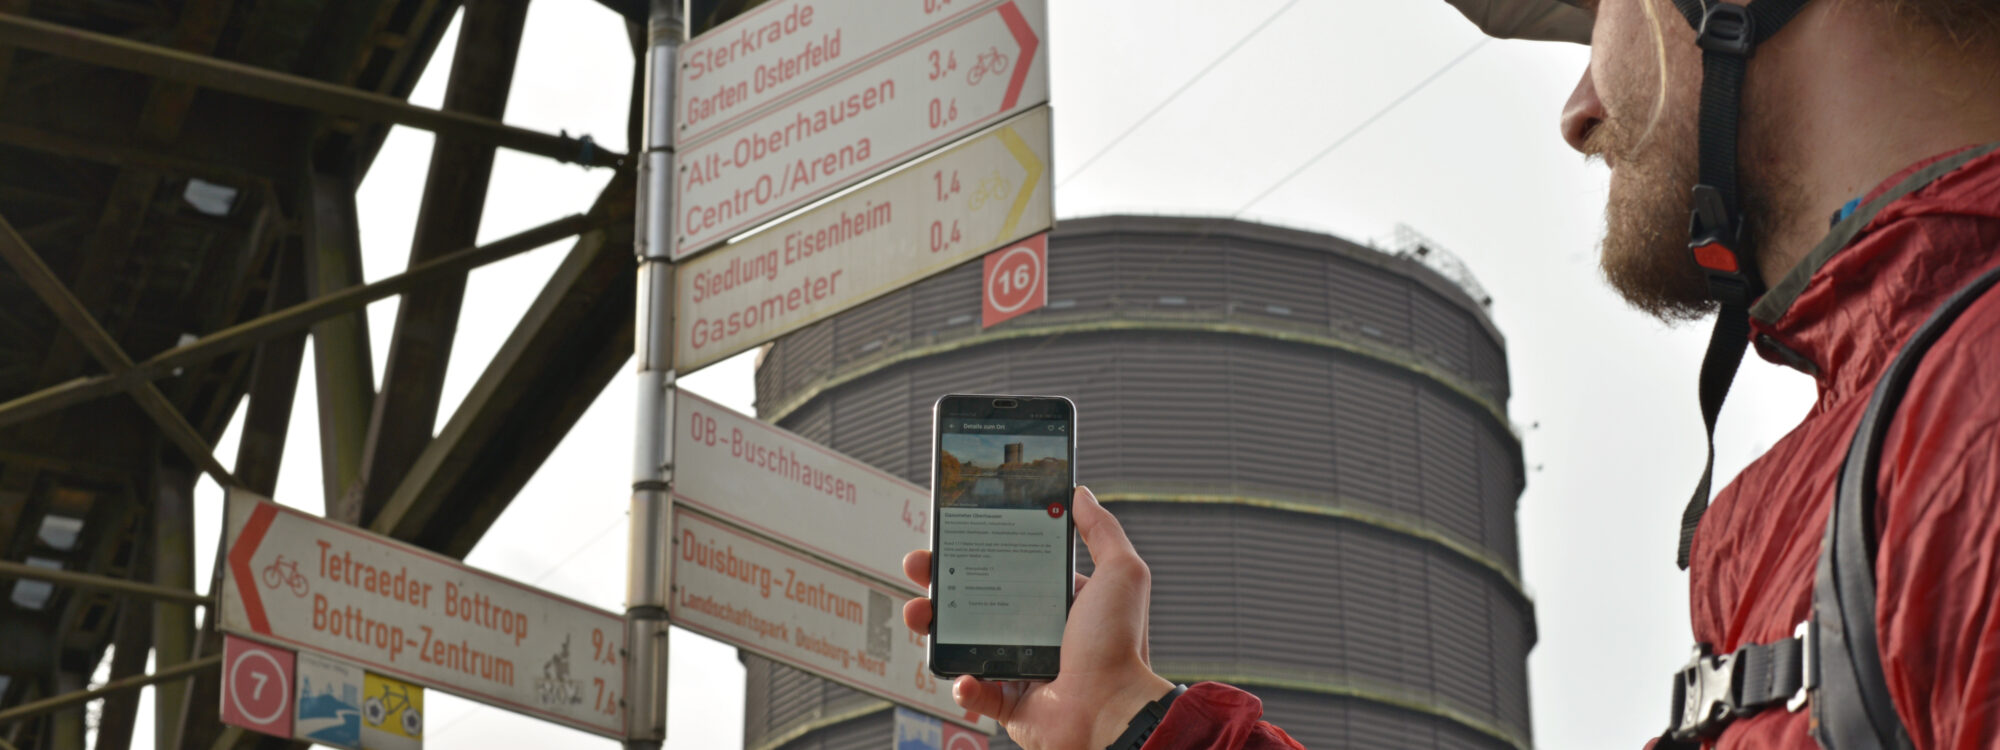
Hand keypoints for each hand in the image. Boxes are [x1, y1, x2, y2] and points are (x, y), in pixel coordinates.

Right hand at [902, 486, 1175, 748]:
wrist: (1113, 712)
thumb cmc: (1119, 643)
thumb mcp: (1121, 572)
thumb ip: (1102, 531)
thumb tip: (1079, 494)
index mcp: (1060, 603)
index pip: (1010, 569)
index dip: (978, 551)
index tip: (951, 533)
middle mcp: (1039, 634)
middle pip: (977, 601)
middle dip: (941, 581)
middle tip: (919, 565)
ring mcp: (1022, 670)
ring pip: (965, 644)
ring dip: (934, 628)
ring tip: (918, 613)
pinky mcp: (1011, 706)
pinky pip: (976, 693)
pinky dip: (963, 686)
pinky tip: (963, 675)